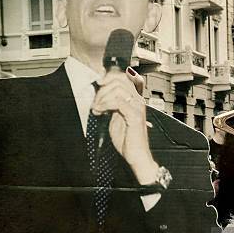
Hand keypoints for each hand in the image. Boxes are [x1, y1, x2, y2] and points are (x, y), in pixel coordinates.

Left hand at [91, 67, 157, 183]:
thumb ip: (112, 105)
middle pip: (120, 80)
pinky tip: (100, 112)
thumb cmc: (128, 140)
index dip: (109, 77)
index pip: (124, 77)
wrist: (136, 155)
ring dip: (102, 98)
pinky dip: (105, 105)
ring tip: (96, 109)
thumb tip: (101, 95)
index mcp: (134, 99)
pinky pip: (118, 102)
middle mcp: (138, 101)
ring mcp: (137, 107)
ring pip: (118, 89)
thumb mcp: (116, 117)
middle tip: (96, 102)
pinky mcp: (134, 116)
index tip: (99, 83)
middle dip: (103, 89)